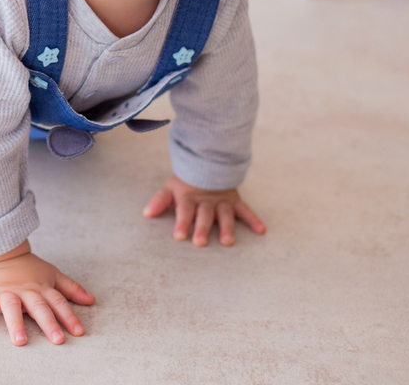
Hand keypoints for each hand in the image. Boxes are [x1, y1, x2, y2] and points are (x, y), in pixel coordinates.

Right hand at [0, 241, 94, 345]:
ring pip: (13, 308)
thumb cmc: (28, 267)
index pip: (58, 303)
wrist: (1, 250)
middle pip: (39, 307)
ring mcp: (7, 292)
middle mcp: (26, 291)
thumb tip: (92, 300)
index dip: (69, 316)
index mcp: (42, 288)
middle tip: (57, 340)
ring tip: (20, 341)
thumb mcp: (52, 274)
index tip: (79, 332)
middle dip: (49, 323)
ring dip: (16, 324)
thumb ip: (71, 288)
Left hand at [143, 175, 265, 246]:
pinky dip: (254, 219)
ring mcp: (222, 202)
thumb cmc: (187, 183)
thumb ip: (159, 201)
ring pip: (225, 215)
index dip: (181, 222)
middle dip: (201, 228)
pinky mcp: (235, 202)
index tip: (178, 235)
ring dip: (226, 228)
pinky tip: (261, 230)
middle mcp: (206, 201)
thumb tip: (146, 214)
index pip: (185, 211)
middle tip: (199, 243)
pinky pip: (246, 210)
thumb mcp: (170, 188)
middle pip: (204, 215)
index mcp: (190, 199)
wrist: (208, 165)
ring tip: (227, 242)